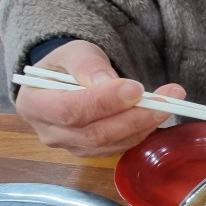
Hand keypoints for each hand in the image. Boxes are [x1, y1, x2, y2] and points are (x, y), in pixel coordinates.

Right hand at [16, 40, 184, 156]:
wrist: (66, 80)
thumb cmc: (67, 65)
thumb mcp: (73, 52)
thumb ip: (87, 65)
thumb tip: (107, 83)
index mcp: (35, 104)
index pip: (69, 110)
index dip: (103, 102)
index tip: (136, 88)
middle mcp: (50, 133)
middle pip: (94, 134)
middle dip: (133, 117)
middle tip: (167, 99)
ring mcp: (71, 147)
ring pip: (110, 144)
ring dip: (143, 125)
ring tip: (170, 102)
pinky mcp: (92, 152)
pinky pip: (119, 147)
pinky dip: (141, 131)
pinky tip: (157, 114)